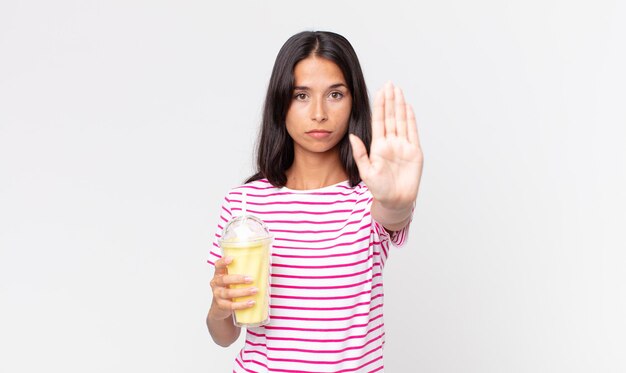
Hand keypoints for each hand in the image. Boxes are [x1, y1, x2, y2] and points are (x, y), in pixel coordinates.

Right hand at [209, 257, 256, 320]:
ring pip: (229, 293)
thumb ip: (241, 272)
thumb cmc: (230, 288)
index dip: (223, 261)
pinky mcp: (221, 305)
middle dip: (238, 279)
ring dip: (243, 292)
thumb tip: (263, 266)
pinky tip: (251, 302)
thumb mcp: (232, 279)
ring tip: (255, 291)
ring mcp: (217, 295)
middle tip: (251, 279)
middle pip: (224, 279)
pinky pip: (231, 305)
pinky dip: (242, 304)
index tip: (232, 258)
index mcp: (219, 274)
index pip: (218, 265)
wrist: (221, 306)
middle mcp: (216, 283)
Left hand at [349, 81, 423, 208]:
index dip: (379, 106)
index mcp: (378, 146)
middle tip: (389, 84)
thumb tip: (351, 136)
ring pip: (401, 121)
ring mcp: (403, 146)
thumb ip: (360, 154)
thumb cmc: (379, 189)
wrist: (396, 201)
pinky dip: (410, 119)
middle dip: (390, 100)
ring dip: (400, 106)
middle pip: (390, 117)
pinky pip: (412, 132)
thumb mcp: (366, 172)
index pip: (379, 121)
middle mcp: (391, 143)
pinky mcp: (414, 151)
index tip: (379, 91)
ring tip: (398, 91)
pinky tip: (408, 107)